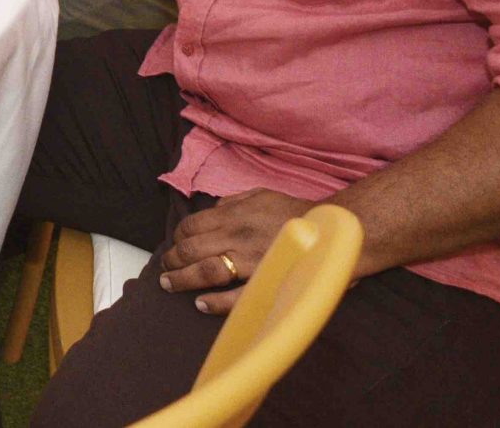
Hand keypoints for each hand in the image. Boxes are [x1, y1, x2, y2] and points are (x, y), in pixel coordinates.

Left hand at [159, 189, 318, 313]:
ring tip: (170, 284)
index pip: (191, 226)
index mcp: (234, 215)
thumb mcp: (260, 195)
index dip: (177, 237)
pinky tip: (201, 304)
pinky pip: (236, 297)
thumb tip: (214, 208)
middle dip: (173, 260)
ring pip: (206, 271)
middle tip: (165, 269)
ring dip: (183, 279)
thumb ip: (233, 202)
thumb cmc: (295, 213)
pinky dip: (216, 303)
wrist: (334, 231)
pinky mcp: (267, 282)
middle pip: (192, 249)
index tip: (175, 245)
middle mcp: (237, 237)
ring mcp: (251, 261)